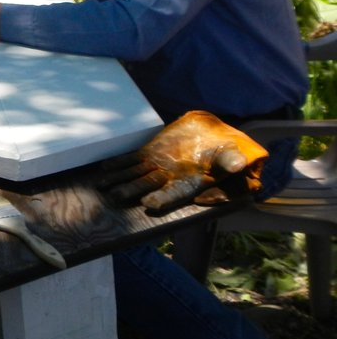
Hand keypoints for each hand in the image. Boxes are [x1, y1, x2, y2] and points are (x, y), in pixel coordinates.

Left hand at [99, 111, 268, 211]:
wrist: (215, 135)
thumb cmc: (229, 151)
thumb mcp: (235, 156)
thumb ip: (233, 163)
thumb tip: (237, 165)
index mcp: (192, 182)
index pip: (175, 193)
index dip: (162, 199)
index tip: (148, 203)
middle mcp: (172, 177)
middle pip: (148, 185)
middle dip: (132, 190)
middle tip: (115, 196)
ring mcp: (159, 165)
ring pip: (136, 173)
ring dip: (119, 179)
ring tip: (102, 185)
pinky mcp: (152, 153)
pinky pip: (133, 158)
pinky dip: (119, 163)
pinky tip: (104, 167)